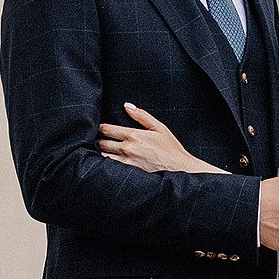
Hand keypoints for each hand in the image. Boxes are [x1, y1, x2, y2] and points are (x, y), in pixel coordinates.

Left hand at [98, 104, 213, 175]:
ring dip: (101, 152)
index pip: (106, 129)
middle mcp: (127, 148)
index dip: (100, 127)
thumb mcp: (159, 128)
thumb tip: (127, 105)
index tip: (100, 127)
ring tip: (104, 150)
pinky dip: (106, 163)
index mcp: (133, 135)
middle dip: (99, 139)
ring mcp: (126, 162)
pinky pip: (110, 167)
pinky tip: (108, 162)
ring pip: (103, 156)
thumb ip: (142, 116)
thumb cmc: (171, 148)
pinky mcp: (127, 173)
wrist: (179, 170)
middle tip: (100, 138)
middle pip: (101, 142)